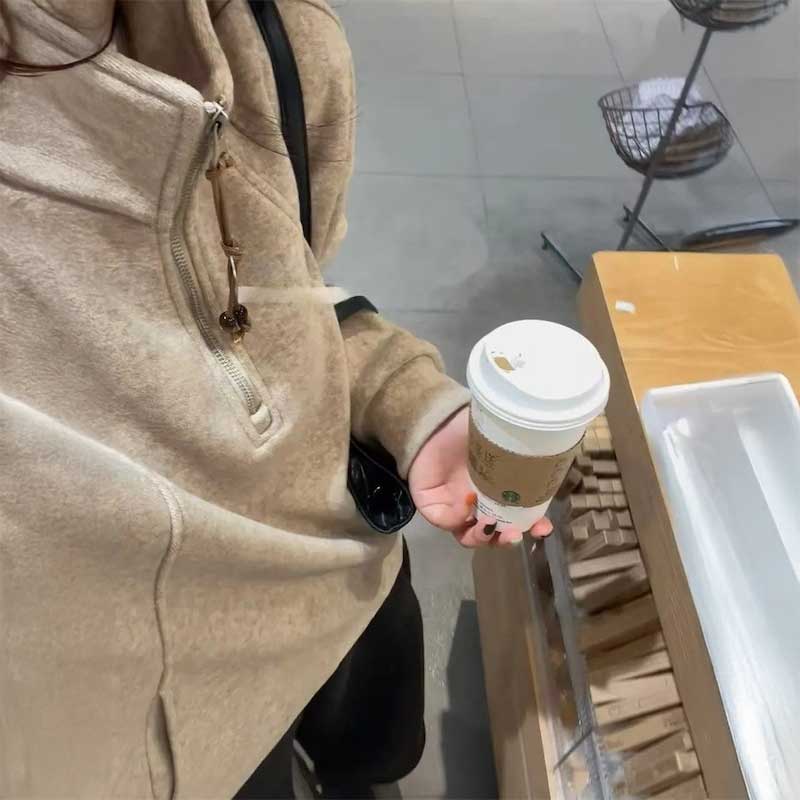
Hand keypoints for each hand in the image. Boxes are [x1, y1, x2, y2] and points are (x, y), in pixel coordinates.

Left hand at [408, 407, 552, 547]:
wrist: (436, 418)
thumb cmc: (469, 426)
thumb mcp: (500, 440)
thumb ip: (522, 452)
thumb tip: (549, 455)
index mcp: (497, 493)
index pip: (516, 520)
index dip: (531, 528)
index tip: (544, 528)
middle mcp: (477, 505)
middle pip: (493, 535)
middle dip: (506, 539)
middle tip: (516, 533)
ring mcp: (453, 508)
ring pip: (469, 537)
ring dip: (483, 537)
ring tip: (491, 526)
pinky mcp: (432, 506)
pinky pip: (446, 522)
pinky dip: (459, 516)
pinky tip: (468, 500)